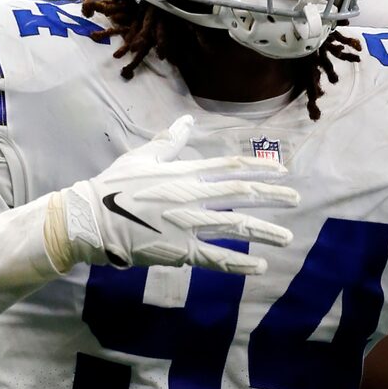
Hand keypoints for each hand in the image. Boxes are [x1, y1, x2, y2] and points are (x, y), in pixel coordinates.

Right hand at [48, 115, 298, 275]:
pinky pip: (217, 258)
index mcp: (185, 173)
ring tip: (287, 237)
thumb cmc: (114, 186)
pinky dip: (240, 263)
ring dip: (265, 231)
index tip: (282, 170)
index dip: (260, 168)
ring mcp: (188, 225)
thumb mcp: (142, 158)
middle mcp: (193, 197)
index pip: (231, 167)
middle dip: (272, 196)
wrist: (91, 219)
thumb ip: (169, 142)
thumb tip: (186, 122)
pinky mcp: (180, 251)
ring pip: (236, 226)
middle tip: (296, 200)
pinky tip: (260, 266)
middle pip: (242, 194)